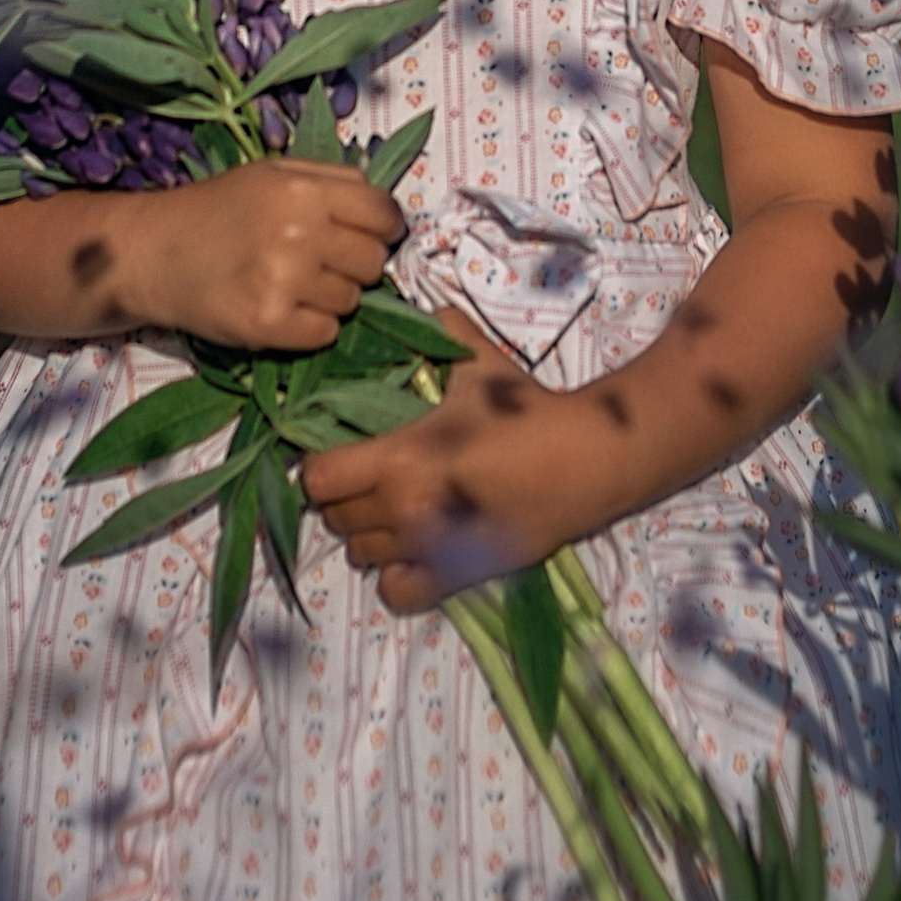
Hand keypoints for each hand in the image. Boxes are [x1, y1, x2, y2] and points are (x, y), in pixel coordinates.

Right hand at [127, 158, 405, 352]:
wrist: (153, 252)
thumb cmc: (216, 209)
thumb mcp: (273, 173)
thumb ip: (331, 181)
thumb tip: (385, 209)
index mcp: (304, 189)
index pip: (383, 213)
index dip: (384, 227)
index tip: (370, 234)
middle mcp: (299, 232)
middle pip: (373, 261)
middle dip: (355, 263)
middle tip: (319, 261)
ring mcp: (284, 280)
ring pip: (352, 301)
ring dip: (331, 296)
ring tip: (291, 282)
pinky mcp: (268, 324)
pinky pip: (326, 333)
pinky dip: (312, 327)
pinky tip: (283, 309)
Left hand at [300, 348, 616, 611]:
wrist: (582, 461)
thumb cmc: (525, 412)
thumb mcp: (477, 364)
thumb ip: (440, 333)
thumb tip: (418, 308)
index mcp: (398, 457)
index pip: (318, 477)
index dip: (320, 463)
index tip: (339, 451)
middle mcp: (402, 509)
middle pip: (335, 518)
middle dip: (343, 496)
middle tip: (366, 476)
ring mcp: (427, 549)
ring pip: (360, 554)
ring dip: (367, 532)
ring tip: (390, 509)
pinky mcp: (455, 577)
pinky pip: (398, 592)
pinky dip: (395, 575)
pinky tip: (410, 550)